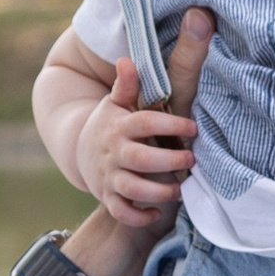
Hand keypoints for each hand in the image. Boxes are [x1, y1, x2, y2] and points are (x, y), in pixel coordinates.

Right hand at [75, 8, 211, 230]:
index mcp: (120, 126)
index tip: (193, 127)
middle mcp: (115, 152)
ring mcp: (110, 177)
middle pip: (141, 159)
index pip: (145, 122)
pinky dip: (138, 215)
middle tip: (192, 159)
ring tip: (180, 188)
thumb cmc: (112, 125)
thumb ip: (127, 86)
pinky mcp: (109, 198)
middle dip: (169, 161)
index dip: (169, 125)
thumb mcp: (116, 103)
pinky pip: (122, 212)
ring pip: (133, 188)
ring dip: (158, 191)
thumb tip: (127, 60)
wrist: (81, 152)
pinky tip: (156, 211)